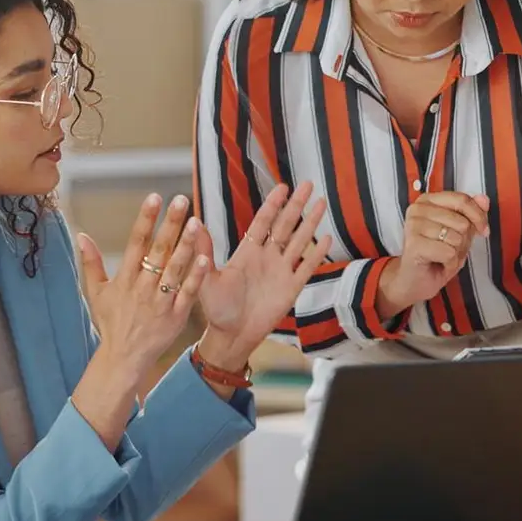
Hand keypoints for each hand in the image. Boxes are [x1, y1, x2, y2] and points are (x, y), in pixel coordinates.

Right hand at [74, 193, 211, 393]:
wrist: (123, 359)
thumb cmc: (110, 324)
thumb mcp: (96, 293)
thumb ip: (91, 263)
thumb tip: (81, 236)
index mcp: (125, 279)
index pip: (135, 242)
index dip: (145, 219)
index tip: (154, 197)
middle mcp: (143, 287)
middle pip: (158, 250)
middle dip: (170, 223)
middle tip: (182, 199)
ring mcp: (160, 301)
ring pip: (175, 268)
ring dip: (186, 244)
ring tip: (196, 221)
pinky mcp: (176, 316)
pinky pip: (187, 293)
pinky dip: (195, 276)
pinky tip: (204, 257)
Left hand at [197, 182, 332, 370]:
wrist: (232, 336)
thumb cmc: (216, 309)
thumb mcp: (207, 279)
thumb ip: (203, 252)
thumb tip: (195, 224)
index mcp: (247, 252)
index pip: (263, 222)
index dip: (273, 205)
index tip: (282, 187)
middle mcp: (266, 258)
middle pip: (285, 226)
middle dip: (296, 205)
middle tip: (308, 184)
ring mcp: (281, 272)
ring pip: (300, 241)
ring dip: (310, 223)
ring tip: (322, 203)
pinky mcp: (291, 289)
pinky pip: (307, 268)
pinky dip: (317, 254)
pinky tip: (327, 238)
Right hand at [378, 191, 490, 317]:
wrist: (415, 281)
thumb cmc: (437, 255)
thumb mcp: (460, 232)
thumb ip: (471, 214)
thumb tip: (484, 199)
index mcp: (428, 200)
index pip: (462, 200)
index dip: (478, 216)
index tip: (483, 231)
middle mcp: (418, 209)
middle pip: (462, 222)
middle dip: (463, 241)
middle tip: (449, 249)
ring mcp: (414, 225)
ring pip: (456, 238)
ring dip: (456, 253)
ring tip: (442, 256)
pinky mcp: (414, 244)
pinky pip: (449, 252)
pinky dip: (449, 263)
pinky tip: (439, 264)